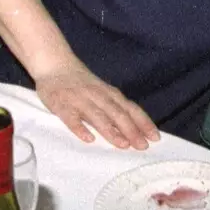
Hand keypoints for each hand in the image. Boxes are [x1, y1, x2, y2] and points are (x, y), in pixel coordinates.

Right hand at [34, 64, 158, 149]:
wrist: (53, 62)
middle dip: (131, 130)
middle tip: (142, 146)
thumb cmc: (80, 81)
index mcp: (108, 93)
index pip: (130, 108)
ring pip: (97, 115)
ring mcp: (79, 99)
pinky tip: (88, 139)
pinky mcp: (61, 104)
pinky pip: (71, 117)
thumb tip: (134, 130)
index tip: (155, 138)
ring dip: (111, 130)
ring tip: (122, 145)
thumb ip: (114, 108)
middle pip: (117, 113)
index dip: (143, 122)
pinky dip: (80, 128)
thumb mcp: (101, 91)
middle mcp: (97, 95)